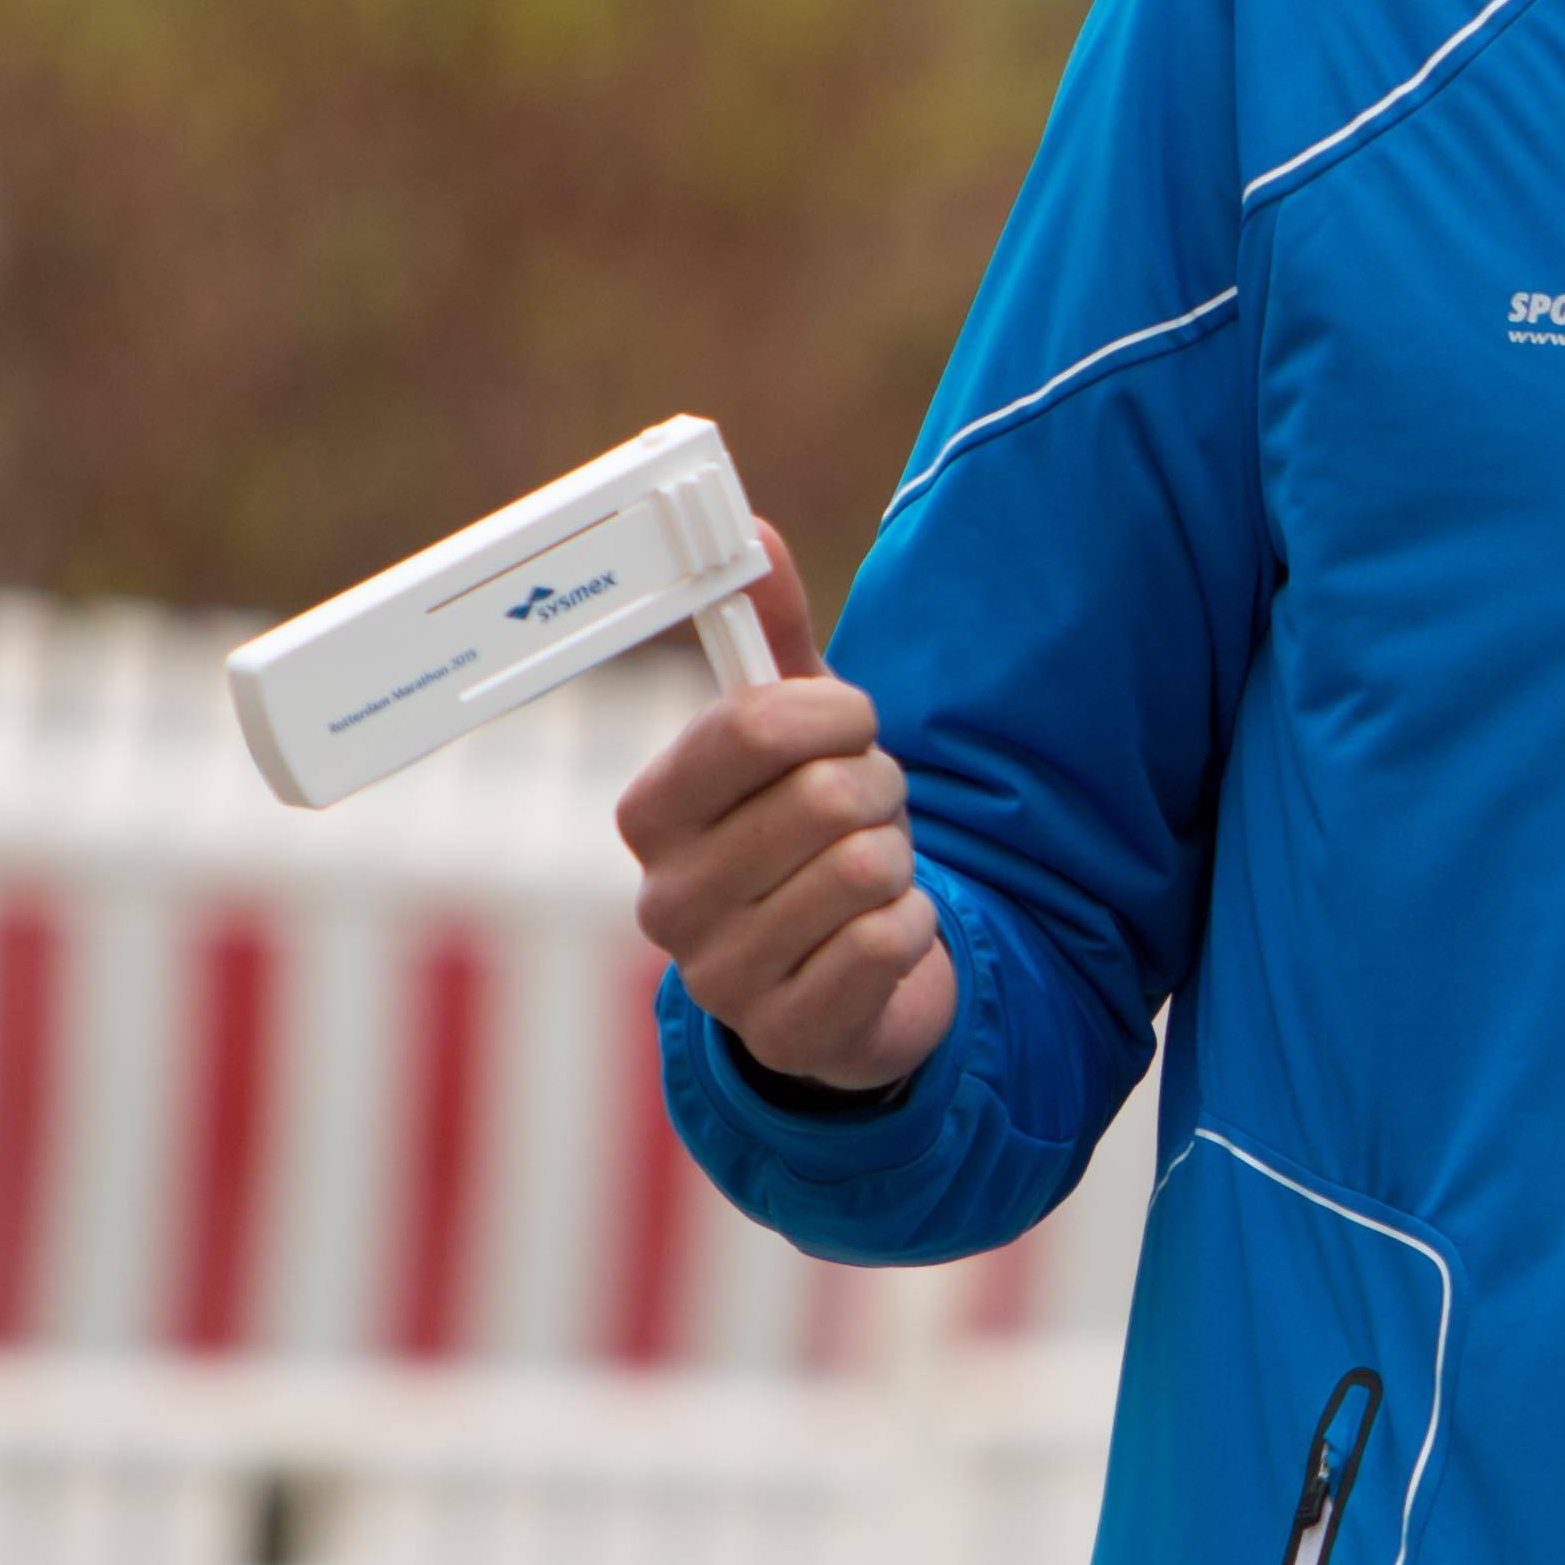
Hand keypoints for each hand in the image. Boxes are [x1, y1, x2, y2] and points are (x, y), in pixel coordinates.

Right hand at [616, 519, 957, 1095]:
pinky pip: (886, 945)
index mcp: (652, 811)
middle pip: (825, 796)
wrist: (845, 980)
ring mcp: (720, 976)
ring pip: (864, 868)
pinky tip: (884, 938)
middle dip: (881, 791)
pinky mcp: (786, 1036)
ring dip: (898, 860)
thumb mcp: (794, 736)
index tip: (855, 724)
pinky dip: (913, 929)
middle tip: (873, 811)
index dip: (834, 714)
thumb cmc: (809, 837)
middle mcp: (667, 898)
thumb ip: (771, 636)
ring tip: (875, 872)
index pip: (751, 726)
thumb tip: (751, 528)